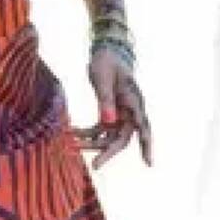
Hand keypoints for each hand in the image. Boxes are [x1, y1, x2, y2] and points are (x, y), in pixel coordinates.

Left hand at [74, 47, 152, 168]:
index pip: (142, 128)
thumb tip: (109, 122)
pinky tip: (71, 134)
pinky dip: (86, 134)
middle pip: (123, 138)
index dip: (146, 146)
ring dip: (92, 143)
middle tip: (94, 167)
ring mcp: (120, 113)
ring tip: (72, 145)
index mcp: (134, 102)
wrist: (105, 52)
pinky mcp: (109, 112)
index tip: (148, 163)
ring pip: (109, 137)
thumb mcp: (102, 79)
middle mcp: (130, 111)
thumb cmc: (106, 62)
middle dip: (108, 153)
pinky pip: (99, 129)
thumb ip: (105, 100)